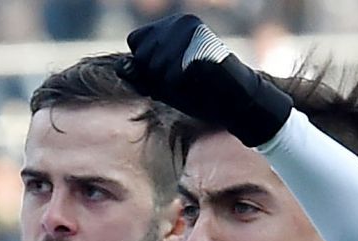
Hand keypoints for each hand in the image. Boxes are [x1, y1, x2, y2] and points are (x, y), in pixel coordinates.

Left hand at [122, 14, 291, 147]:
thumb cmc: (196, 92)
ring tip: (191, 82)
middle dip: (156, 77)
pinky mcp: (200, 48)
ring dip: (168, 84)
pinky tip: (198, 84)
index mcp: (172, 23)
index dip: (146, 67)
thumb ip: (137, 75)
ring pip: (154, 67)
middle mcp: (181, 21)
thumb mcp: (160, 85)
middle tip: (184, 80)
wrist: (235, 102)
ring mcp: (192, 33)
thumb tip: (121, 66)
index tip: (170, 72)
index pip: (135, 42)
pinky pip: (170, 77)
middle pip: (142, 56)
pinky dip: (179, 89)